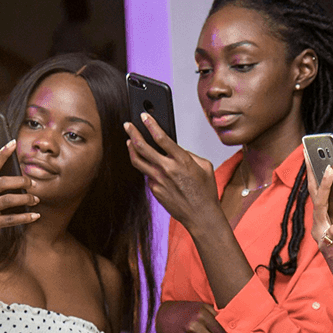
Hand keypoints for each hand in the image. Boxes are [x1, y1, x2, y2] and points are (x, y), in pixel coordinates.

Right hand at [0, 140, 39, 255]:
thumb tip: (16, 177)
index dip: (2, 154)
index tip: (13, 143)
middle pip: (3, 182)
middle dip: (21, 181)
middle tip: (32, 184)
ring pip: (9, 200)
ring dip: (26, 199)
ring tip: (36, 199)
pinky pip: (11, 219)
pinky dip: (26, 217)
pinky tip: (35, 216)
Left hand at [125, 113, 219, 228]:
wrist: (201, 215)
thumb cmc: (205, 192)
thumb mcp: (205, 167)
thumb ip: (189, 155)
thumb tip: (175, 149)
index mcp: (182, 161)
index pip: (161, 138)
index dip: (150, 125)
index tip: (144, 117)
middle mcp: (167, 169)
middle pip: (142, 147)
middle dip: (133, 133)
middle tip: (128, 125)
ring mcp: (158, 180)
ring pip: (138, 161)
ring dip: (131, 148)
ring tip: (128, 141)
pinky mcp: (154, 190)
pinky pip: (147, 175)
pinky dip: (146, 167)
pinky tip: (148, 164)